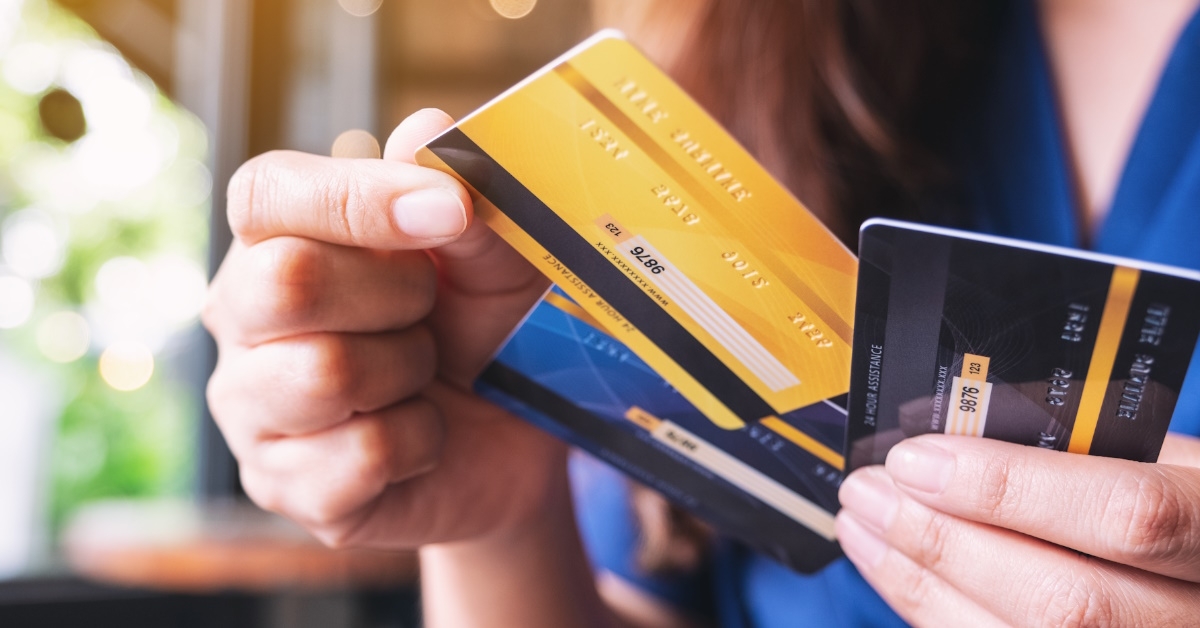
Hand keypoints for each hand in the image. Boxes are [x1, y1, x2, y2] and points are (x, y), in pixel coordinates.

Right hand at [203, 109, 559, 549]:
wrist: (511, 436)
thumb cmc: (485, 327)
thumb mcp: (495, 259)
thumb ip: (464, 200)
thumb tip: (424, 133)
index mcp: (278, 238)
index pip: (267, 193)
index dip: (359, 198)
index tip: (449, 213)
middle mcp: (243, 317)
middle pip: (285, 283)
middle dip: (396, 295)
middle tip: (430, 310)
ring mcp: (251, 407)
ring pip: (323, 374)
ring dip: (409, 372)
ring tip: (424, 375)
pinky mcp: (284, 486)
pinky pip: (361, 457)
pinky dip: (419, 444)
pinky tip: (422, 438)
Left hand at [837, 433, 1199, 625]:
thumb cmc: (1190, 511)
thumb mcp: (1173, 462)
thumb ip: (1091, 449)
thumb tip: (965, 430)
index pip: (1125, 514)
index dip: (1011, 488)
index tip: (919, 459)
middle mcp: (1199, 617)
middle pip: (1062, 600)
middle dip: (942, 542)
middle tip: (869, 492)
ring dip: (921, 584)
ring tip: (864, 528)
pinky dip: (936, 615)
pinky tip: (899, 575)